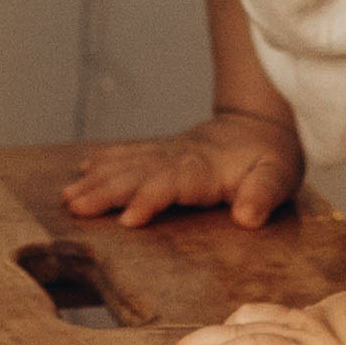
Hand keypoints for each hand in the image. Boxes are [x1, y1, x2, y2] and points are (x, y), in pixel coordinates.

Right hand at [62, 111, 301, 230]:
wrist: (261, 125)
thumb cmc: (271, 157)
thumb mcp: (279, 176)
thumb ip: (263, 195)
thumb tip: (247, 217)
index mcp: (204, 169)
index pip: (170, 184)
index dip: (149, 199)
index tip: (127, 219)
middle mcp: (177, 157)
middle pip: (135, 174)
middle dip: (104, 191)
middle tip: (74, 206)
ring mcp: (166, 152)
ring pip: (124, 164)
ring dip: (95, 180)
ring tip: (67, 197)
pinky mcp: (161, 150)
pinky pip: (127, 153)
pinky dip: (103, 160)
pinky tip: (82, 169)